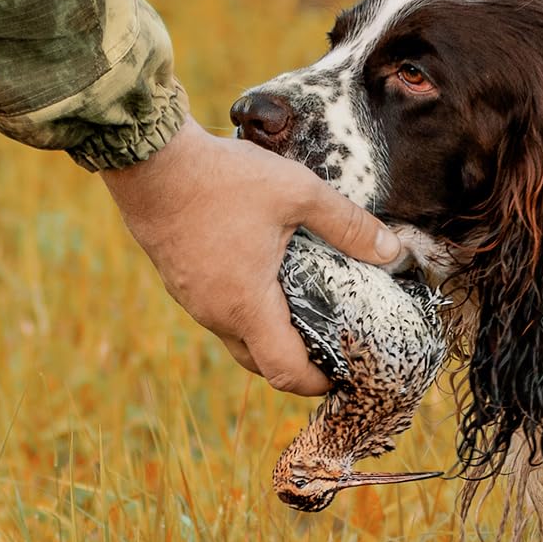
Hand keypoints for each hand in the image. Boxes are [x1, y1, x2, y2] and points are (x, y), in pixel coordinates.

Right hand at [101, 116, 401, 394]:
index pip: (284, 372)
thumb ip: (348, 225)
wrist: (149, 158)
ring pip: (237, 337)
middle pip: (260, 362)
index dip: (318, 383)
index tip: (345, 374)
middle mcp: (214, 313)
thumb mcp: (299, 193)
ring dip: (271, 335)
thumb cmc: (223, 179)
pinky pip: (219, 312)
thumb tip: (393, 251)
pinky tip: (270, 280)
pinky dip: (247, 311)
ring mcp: (191, 299)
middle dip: (298, 363)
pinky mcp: (180, 279)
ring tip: (308, 311)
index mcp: (246, 306)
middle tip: (333, 345)